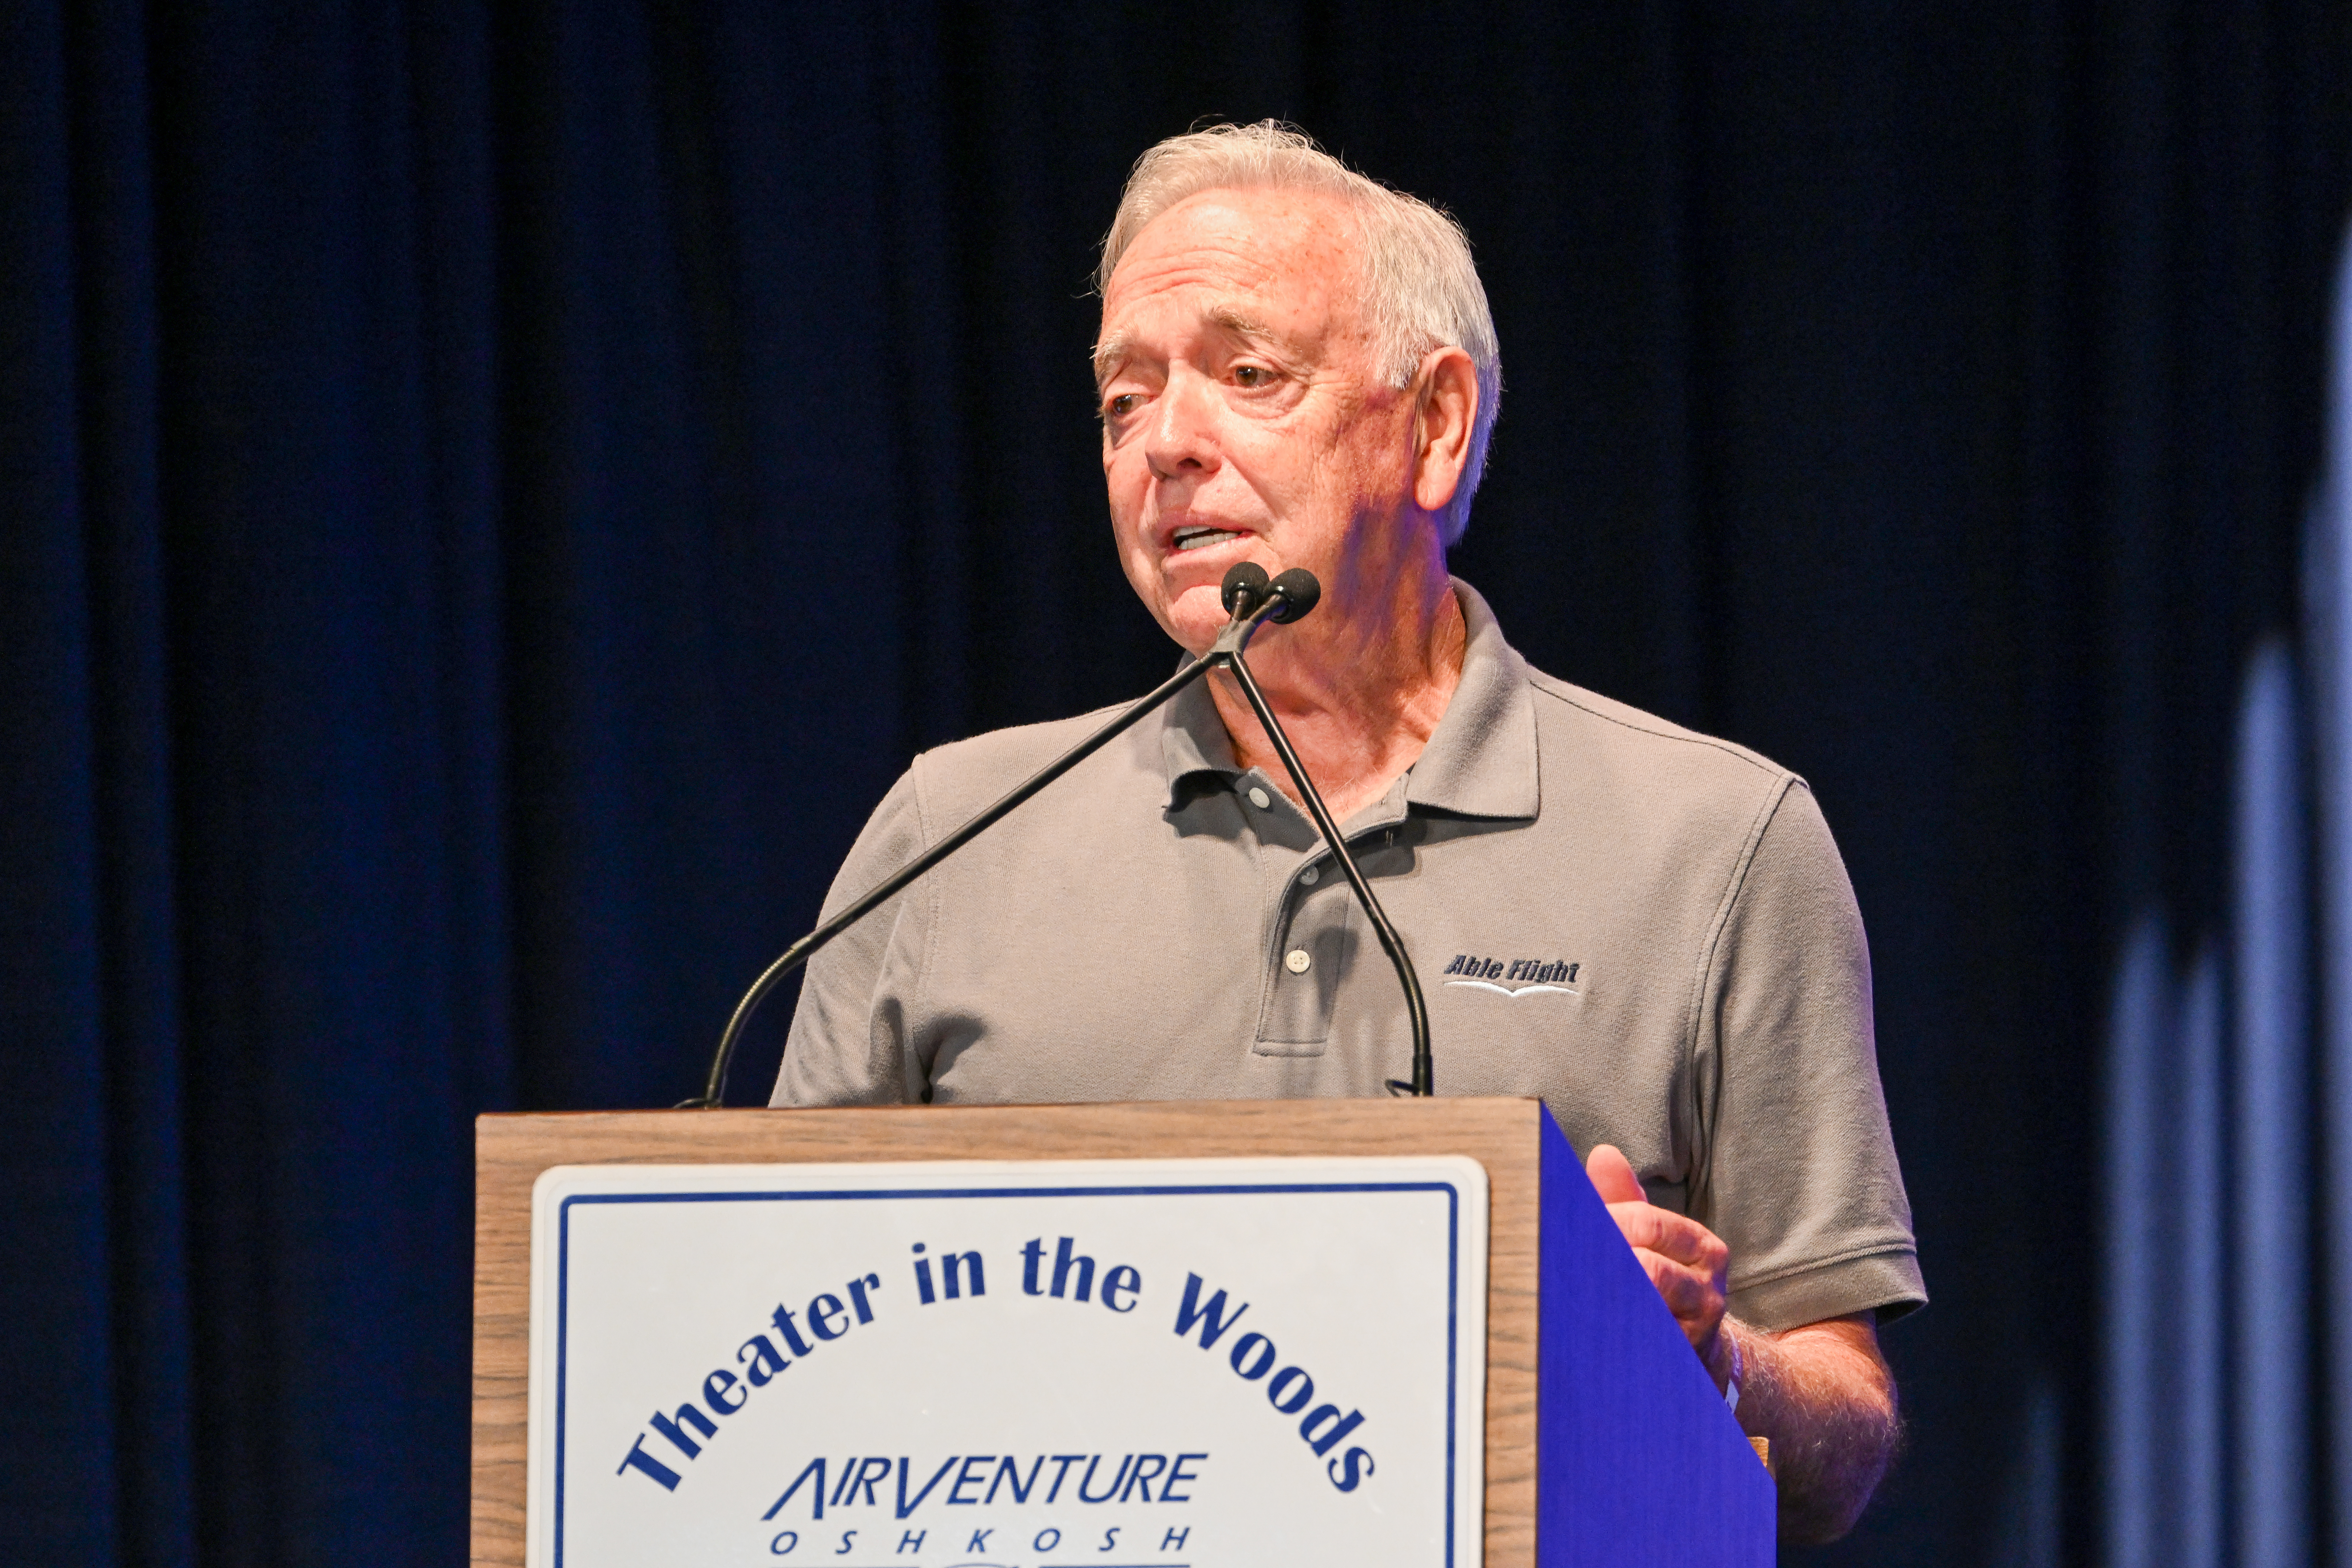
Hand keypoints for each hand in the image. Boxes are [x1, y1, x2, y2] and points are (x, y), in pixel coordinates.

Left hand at [1585, 1143, 1732, 1385]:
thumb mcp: (1651, 1235)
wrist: (1701, 1347)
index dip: (1605, 1220)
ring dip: (1599, 1296)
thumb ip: (1625, 1198)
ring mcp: (1696, 1332)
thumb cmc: (1664, 1277)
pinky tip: (1578, 1321)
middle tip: (1558, 1255)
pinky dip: (1607, 1329)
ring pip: (1642, 1308)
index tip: (1569, 1224)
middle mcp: (1709, 1291)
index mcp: (1704, 1249)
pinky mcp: (1675, 1362)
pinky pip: (1639, 1342)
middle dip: (1600, 1258)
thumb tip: (1604, 1154)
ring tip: (1564, 1288)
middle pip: (1647, 1268)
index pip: (1648, 1223)